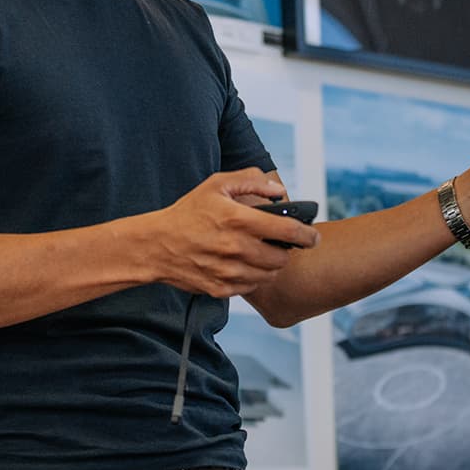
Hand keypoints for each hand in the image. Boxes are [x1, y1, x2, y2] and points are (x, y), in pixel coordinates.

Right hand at [149, 169, 320, 297]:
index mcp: (239, 220)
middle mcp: (236, 248)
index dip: (307, 234)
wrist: (156, 245)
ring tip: (258, 252)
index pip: (288, 230)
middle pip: (282, 257)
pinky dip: (253, 277)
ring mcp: (229, 271)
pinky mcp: (221, 288)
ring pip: (269, 274)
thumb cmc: (187, 213)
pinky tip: (242, 264)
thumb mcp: (216, 185)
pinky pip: (252, 286)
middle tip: (277, 243)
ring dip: (270, 264)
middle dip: (285, 250)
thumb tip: (278, 191)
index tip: (313, 236)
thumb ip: (251, 180)